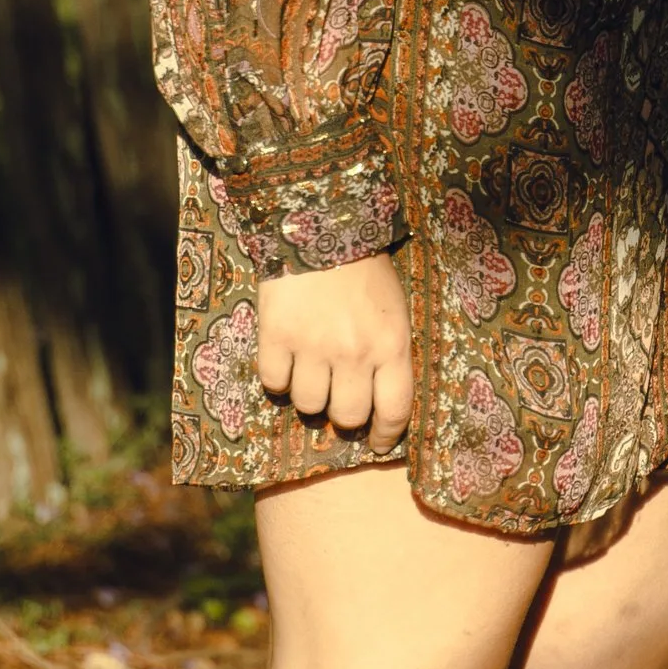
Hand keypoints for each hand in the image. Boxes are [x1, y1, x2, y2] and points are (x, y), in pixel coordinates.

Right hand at [256, 253, 414, 450]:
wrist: (320, 224)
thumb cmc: (364, 270)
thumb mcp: (394, 309)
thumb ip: (389, 352)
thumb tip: (378, 400)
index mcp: (391, 345)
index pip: (394, 410)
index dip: (386, 435)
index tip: (378, 444)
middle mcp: (354, 352)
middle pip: (347, 416)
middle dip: (342, 415)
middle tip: (337, 398)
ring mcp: (313, 346)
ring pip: (307, 405)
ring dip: (308, 395)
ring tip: (309, 371)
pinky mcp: (277, 335)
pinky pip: (273, 382)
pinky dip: (277, 377)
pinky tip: (284, 358)